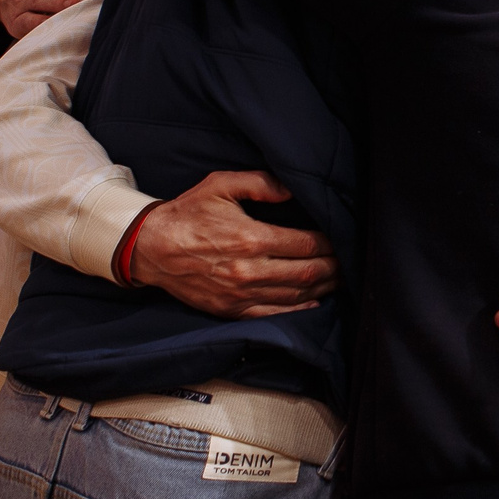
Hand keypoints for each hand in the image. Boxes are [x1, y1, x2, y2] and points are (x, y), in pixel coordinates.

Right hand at [126, 172, 337, 318]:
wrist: (150, 247)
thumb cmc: (187, 213)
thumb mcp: (221, 185)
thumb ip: (261, 183)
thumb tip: (293, 189)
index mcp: (251, 238)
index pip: (305, 244)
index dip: (329, 243)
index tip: (341, 238)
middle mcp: (249, 270)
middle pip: (307, 273)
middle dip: (333, 267)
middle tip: (348, 261)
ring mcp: (240, 294)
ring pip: (295, 296)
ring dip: (322, 288)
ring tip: (337, 279)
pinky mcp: (231, 310)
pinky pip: (273, 315)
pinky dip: (298, 311)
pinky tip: (314, 303)